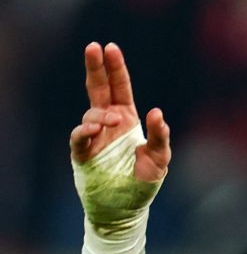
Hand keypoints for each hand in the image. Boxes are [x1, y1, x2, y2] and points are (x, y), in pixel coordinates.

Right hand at [69, 42, 170, 181]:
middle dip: (96, 68)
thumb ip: (160, 136)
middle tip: (93, 47)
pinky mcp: (83, 154)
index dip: (115, 68)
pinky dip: (84, 131)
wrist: (126, 207)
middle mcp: (108, 123)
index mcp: (126, 118)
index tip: (110, 47)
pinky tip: (94, 129)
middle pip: (99, 89)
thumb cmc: (144, 179)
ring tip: (111, 121)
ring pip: (91, 114)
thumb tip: (157, 112)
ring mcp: (94, 137)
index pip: (119, 87)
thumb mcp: (160, 157)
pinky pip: (79, 138)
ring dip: (100, 114)